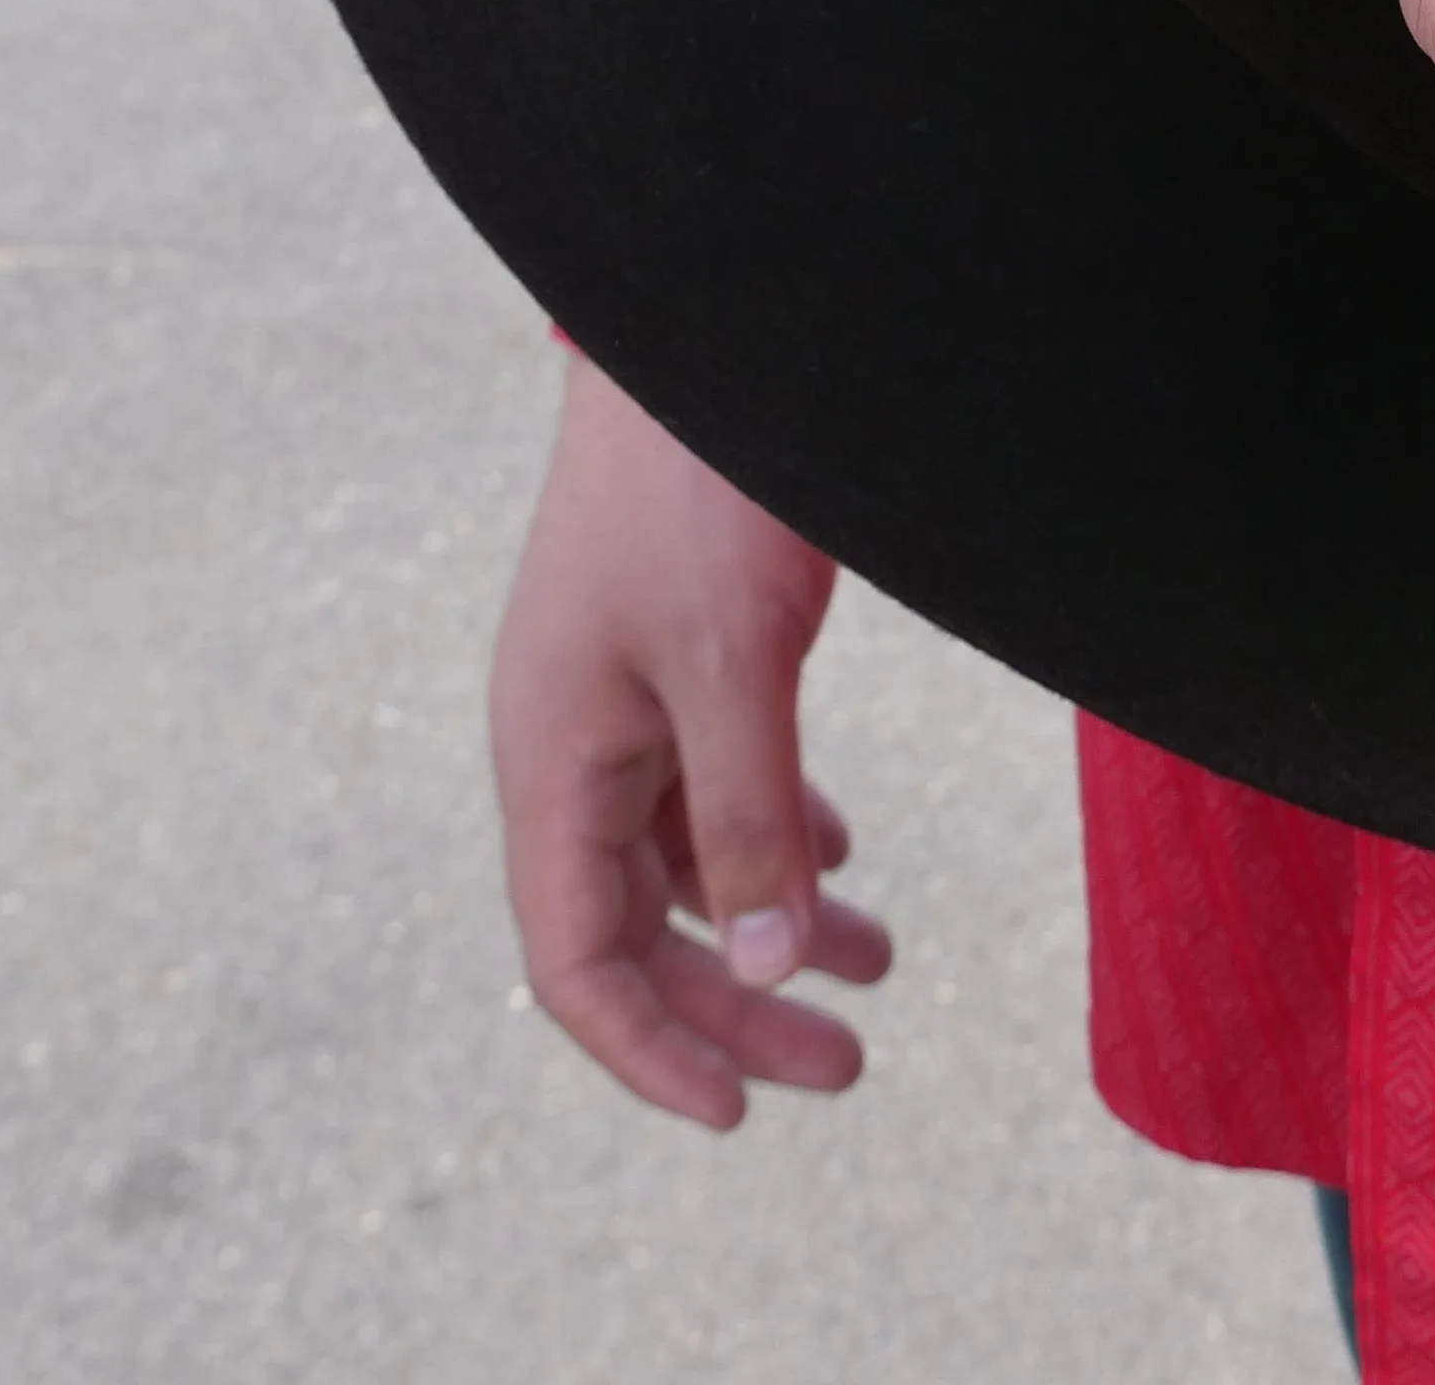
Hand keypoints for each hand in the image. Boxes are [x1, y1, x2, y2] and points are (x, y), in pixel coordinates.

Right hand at [488, 351, 892, 1123]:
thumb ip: (747, 811)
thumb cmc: (702, 483)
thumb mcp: (736, 659)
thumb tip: (764, 968)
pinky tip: (840, 848)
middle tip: (856, 1058)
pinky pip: (708, 775)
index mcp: (553, 758)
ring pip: (684, 849)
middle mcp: (571, 739)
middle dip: (739, 1003)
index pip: (573, 961)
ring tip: (881, 961)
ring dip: (772, 914)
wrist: (705, 322)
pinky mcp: (672, 642)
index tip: (746, 1112)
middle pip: (636, 922)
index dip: (653, 1049)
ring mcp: (619, 690)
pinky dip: (775, 826)